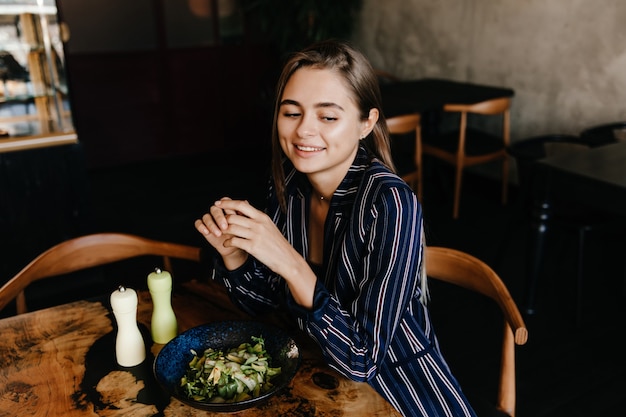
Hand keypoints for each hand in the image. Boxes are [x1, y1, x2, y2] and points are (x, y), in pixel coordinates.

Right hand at [195, 197, 247, 268]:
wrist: (235, 247)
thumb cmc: (241, 234)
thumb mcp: (244, 225)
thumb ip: (243, 213)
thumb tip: (245, 202)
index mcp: (227, 208)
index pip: (225, 201)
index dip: (227, 206)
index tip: (232, 214)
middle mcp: (218, 212)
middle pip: (215, 209)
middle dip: (219, 218)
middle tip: (225, 227)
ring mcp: (210, 219)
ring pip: (206, 216)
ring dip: (211, 225)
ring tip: (219, 234)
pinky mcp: (203, 226)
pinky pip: (198, 223)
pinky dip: (201, 226)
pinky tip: (206, 232)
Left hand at [196, 198, 316, 307]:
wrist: (287, 259)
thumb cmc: (277, 243)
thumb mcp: (268, 226)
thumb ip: (256, 217)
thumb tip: (244, 205)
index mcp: (262, 217)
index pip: (241, 204)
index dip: (228, 203)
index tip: (218, 203)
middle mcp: (258, 224)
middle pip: (233, 216)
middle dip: (222, 220)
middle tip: (218, 224)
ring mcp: (256, 235)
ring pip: (231, 228)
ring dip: (223, 232)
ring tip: (221, 235)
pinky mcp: (253, 247)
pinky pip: (234, 241)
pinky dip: (227, 242)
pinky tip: (226, 244)